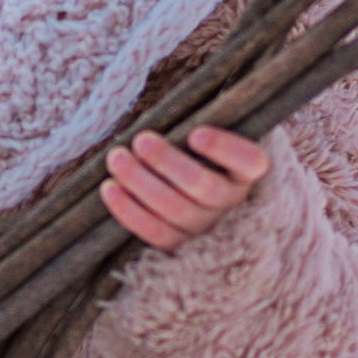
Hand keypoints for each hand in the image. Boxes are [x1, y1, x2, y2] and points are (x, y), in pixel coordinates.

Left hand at [100, 124, 271, 253]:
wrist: (183, 184)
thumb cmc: (192, 147)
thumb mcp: (204, 129)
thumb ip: (195, 119)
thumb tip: (165, 113)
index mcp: (246, 170)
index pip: (249, 162)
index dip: (225, 150)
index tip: (196, 134)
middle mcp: (232, 201)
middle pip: (204, 187)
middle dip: (167, 162)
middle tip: (140, 140)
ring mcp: (207, 226)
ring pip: (174, 209)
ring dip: (140, 182)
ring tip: (116, 158)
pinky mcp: (180, 244)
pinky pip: (154, 233)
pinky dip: (128, 210)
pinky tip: (108, 187)